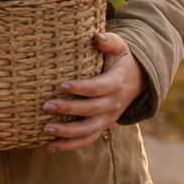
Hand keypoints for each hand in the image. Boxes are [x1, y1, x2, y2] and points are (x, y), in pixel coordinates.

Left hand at [42, 32, 145, 151]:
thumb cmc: (123, 59)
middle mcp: (114, 104)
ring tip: (45, 130)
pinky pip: (87, 139)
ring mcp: (108, 118)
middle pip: (90, 110)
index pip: (97, 88)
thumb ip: (109, 41)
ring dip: (66, 133)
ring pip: (88, 130)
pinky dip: (70, 145)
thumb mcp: (120, 47)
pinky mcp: (103, 126)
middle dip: (67, 110)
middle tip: (45, 106)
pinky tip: (50, 146)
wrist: (139, 78)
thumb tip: (97, 36)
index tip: (60, 85)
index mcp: (116, 84)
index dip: (80, 88)